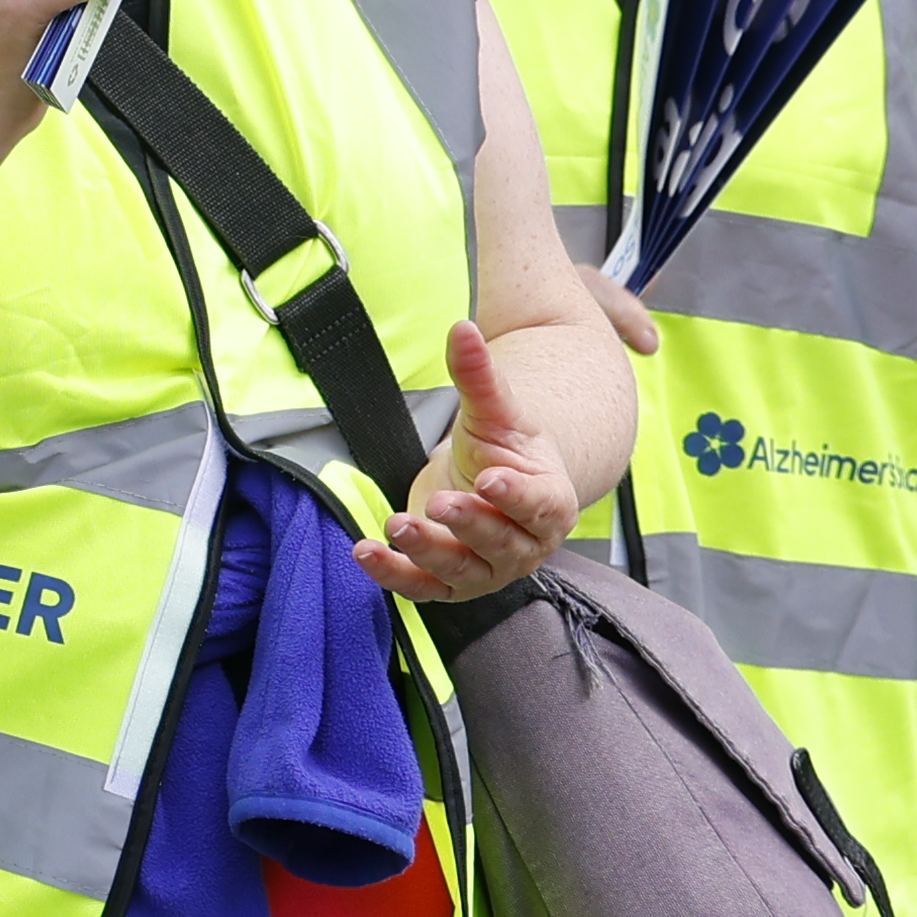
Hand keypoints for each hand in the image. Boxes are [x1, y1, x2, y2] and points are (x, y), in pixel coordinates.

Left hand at [359, 318, 583, 604]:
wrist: (486, 481)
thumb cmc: (502, 449)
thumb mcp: (493, 411)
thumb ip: (481, 375)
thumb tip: (462, 329)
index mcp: (549, 502)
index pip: (538, 504)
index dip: (516, 496)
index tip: (490, 479)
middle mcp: (522, 545)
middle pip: (500, 542)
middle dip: (469, 524)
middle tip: (440, 504)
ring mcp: (486, 570)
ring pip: (460, 570)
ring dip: (426, 552)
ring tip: (397, 525)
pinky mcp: (448, 583)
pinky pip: (422, 587)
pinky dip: (393, 575)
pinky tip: (366, 552)